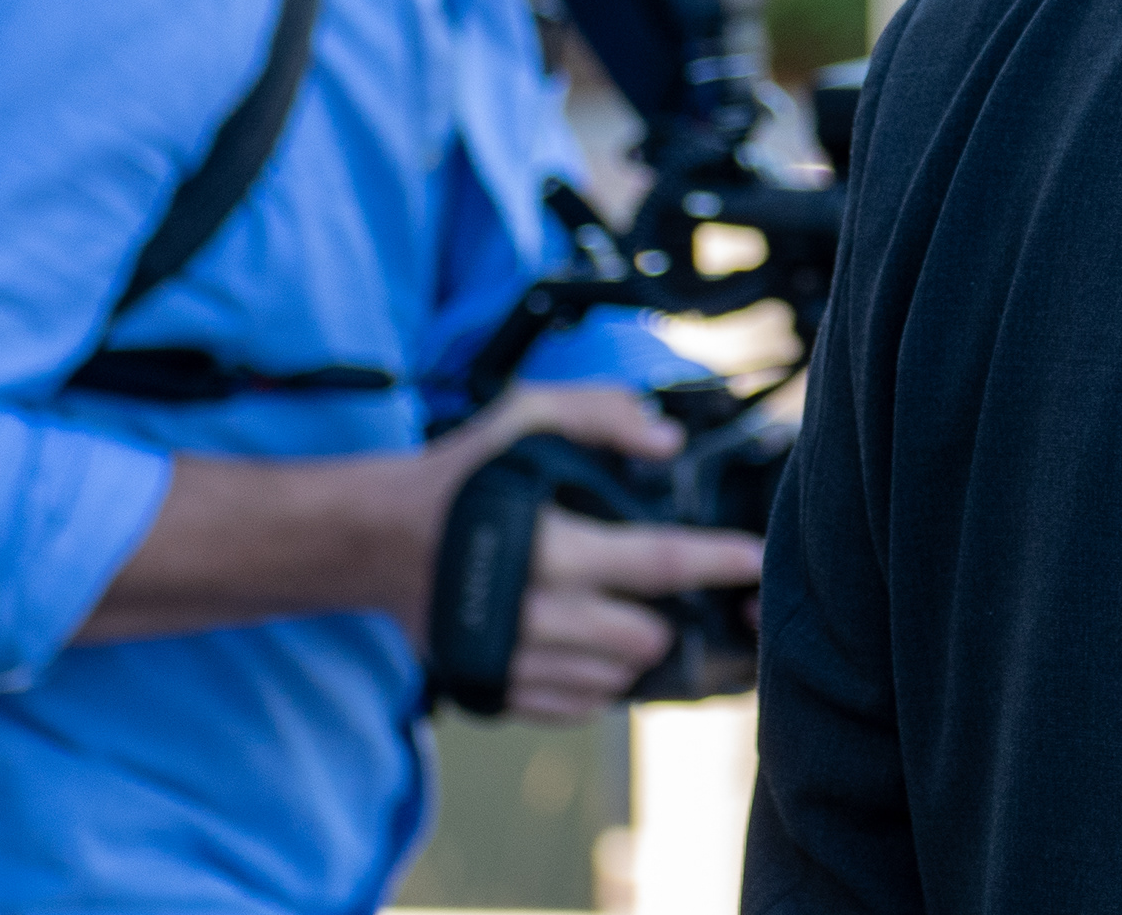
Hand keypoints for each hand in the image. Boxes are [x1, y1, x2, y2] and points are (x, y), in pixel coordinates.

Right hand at [80, 383, 756, 658]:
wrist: (369, 540)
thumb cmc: (456, 476)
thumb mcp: (524, 417)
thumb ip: (599, 414)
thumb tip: (666, 441)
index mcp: (548, 545)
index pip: (656, 562)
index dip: (715, 563)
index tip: (752, 560)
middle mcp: (530, 612)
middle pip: (640, 635)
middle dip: (670, 616)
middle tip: (672, 593)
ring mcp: (508, 658)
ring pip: (609, 679)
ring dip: (633, 652)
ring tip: (631, 618)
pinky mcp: (489, 688)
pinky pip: (567, 707)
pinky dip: (593, 686)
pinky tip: (593, 650)